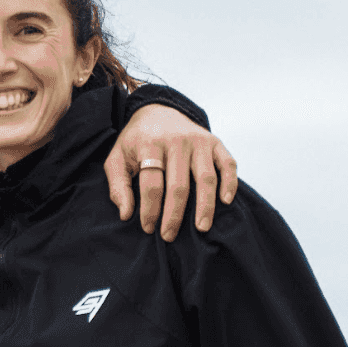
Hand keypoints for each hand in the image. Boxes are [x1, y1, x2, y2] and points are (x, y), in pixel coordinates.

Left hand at [105, 104, 236, 239]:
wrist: (158, 110)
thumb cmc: (136, 141)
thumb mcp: (117, 158)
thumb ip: (118, 186)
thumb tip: (126, 214)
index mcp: (149, 144)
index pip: (151, 184)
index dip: (149, 210)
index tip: (149, 228)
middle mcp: (176, 141)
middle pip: (178, 185)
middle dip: (174, 215)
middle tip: (169, 235)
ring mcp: (198, 141)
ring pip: (205, 178)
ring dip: (205, 206)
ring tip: (201, 228)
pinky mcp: (215, 142)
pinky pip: (228, 164)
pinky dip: (230, 182)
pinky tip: (226, 201)